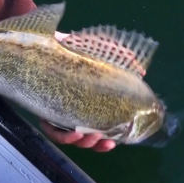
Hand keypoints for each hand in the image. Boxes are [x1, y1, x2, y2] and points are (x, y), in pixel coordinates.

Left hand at [35, 31, 116, 151]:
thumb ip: (120, 60)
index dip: (103, 141)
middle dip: (95, 144)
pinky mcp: (42, 109)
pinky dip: (63, 136)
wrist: (44, 38)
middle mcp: (69, 110)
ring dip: (82, 142)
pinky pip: (52, 130)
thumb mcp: (99, 52)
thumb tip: (141, 72)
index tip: (114, 142)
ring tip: (91, 138)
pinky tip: (75, 134)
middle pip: (82, 137)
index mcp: (83, 103)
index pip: (94, 129)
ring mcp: (55, 111)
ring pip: (68, 137)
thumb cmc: (73, 47)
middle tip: (106, 141)